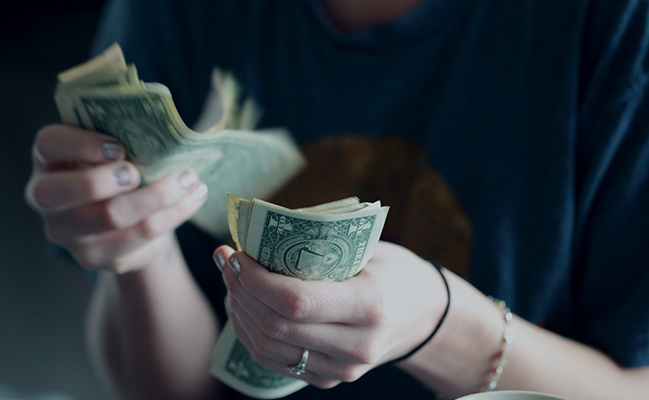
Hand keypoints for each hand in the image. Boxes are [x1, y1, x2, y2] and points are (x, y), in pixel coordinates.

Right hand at [25, 125, 207, 272]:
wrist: (124, 215)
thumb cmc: (116, 167)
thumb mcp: (111, 146)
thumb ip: (121, 132)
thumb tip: (162, 124)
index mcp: (48, 160)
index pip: (48, 145)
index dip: (79, 144)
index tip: (118, 147)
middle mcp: (47, 199)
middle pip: (59, 193)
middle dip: (102, 180)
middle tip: (138, 172)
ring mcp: (68, 234)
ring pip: (110, 217)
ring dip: (157, 196)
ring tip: (189, 179)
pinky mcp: (97, 257)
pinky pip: (139, 238)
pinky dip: (172, 215)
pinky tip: (193, 198)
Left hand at [215, 241, 447, 388]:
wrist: (425, 317)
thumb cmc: (394, 271)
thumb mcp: (368, 249)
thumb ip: (319, 245)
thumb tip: (258, 232)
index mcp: (369, 305)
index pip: (296, 301)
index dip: (255, 280)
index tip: (236, 254)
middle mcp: (356, 345)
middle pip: (275, 326)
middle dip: (240, 291)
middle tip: (226, 261)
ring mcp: (343, 369)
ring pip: (268, 348)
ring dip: (239, 312)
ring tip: (231, 281)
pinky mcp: (329, 379)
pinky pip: (275, 362)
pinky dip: (250, 333)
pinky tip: (243, 306)